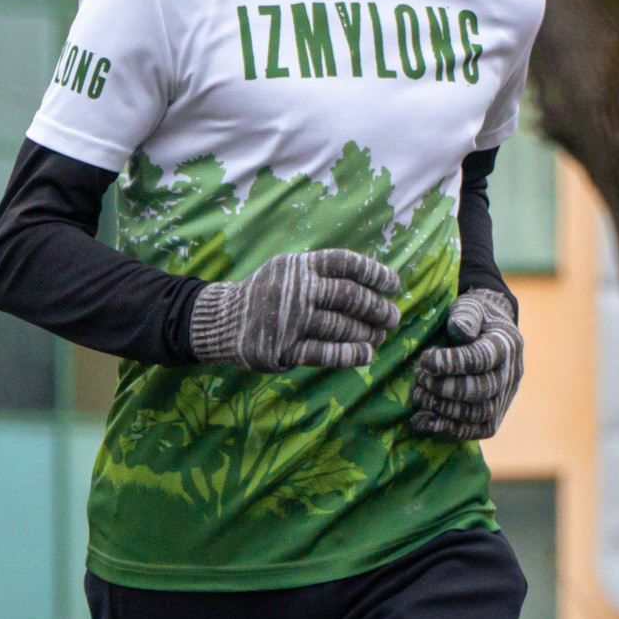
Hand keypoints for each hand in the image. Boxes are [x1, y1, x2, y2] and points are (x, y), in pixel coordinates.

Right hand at [191, 249, 402, 371]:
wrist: (222, 320)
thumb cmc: (268, 294)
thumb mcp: (289, 269)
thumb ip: (322, 272)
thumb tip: (371, 283)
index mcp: (300, 266)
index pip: (346, 263)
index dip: (375, 273)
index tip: (395, 285)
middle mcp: (296, 290)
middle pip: (350, 296)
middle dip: (377, 308)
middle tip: (394, 318)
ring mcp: (289, 320)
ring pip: (341, 326)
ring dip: (367, 333)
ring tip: (381, 336)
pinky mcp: (282, 349)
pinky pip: (325, 353)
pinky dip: (350, 354)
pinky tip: (367, 355)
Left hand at [409, 290, 522, 439]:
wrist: (492, 332)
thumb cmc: (475, 318)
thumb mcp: (470, 307)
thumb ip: (466, 315)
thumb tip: (460, 328)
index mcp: (505, 344)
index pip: (482, 358)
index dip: (453, 363)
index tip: (426, 360)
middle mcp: (511, 373)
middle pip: (483, 390)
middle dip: (446, 388)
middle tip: (420, 378)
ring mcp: (506, 397)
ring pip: (481, 413)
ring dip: (445, 409)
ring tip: (419, 396)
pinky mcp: (497, 415)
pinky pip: (479, 430)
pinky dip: (451, 429)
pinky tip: (424, 420)